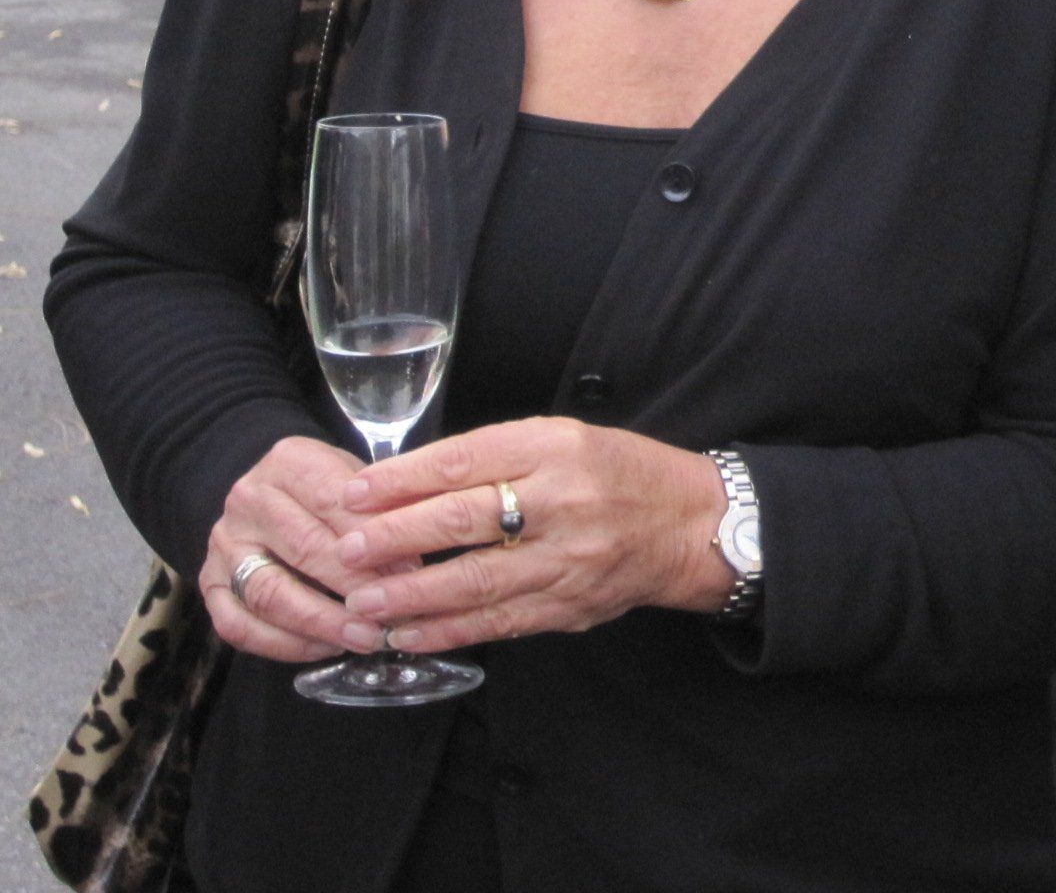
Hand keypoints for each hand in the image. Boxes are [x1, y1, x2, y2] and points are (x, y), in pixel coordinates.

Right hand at [200, 436, 407, 660]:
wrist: (269, 492)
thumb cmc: (329, 489)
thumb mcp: (358, 478)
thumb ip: (382, 507)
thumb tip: (412, 558)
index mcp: (288, 462)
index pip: (332, 500)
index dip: (372, 538)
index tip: (409, 570)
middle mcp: (247, 500)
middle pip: (302, 548)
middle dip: (353, 585)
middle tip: (392, 612)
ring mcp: (223, 545)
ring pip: (269, 593)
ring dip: (321, 622)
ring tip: (364, 637)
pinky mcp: (209, 585)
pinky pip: (240, 626)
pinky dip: (284, 644)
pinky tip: (326, 648)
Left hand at [334, 418, 728, 654]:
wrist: (691, 524)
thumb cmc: (619, 473)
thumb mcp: (564, 440)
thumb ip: (494, 458)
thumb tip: (405, 483)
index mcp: (558, 447)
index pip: (466, 461)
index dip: (403, 479)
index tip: (353, 493)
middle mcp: (564, 500)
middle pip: (463, 520)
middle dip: (394, 539)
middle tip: (345, 551)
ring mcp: (568, 559)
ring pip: (474, 581)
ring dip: (410, 596)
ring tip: (362, 602)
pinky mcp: (570, 606)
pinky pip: (498, 622)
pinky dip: (447, 631)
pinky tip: (408, 634)